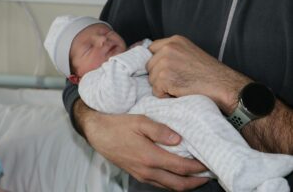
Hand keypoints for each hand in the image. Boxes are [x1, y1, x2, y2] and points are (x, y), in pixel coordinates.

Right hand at [77, 101, 208, 190]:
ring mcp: (141, 174)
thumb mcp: (139, 121)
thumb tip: (179, 139)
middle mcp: (147, 170)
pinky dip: (172, 182)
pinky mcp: (137, 174)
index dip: (197, 168)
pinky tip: (176, 174)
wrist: (97, 132)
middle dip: (196, 182)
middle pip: (178, 184)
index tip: (209, 164)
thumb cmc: (118, 125)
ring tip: (196, 176)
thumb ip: (160, 130)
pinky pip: (159, 184)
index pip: (181, 167)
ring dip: (185, 184)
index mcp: (150, 157)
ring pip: (169, 186)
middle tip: (209, 175)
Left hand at [147, 35, 250, 113]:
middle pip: (149, 66)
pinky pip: (156, 92)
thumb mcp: (189, 53)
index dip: (156, 62)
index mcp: (174, 40)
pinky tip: (179, 92)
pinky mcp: (164, 77)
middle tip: (178, 80)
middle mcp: (168, 48)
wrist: (223, 86)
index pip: (151, 49)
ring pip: (152, 80)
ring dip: (162, 87)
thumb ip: (172, 53)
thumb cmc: (209, 74)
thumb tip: (153, 60)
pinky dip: (165, 96)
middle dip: (159, 76)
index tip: (163, 71)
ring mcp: (165, 62)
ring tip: (181, 86)